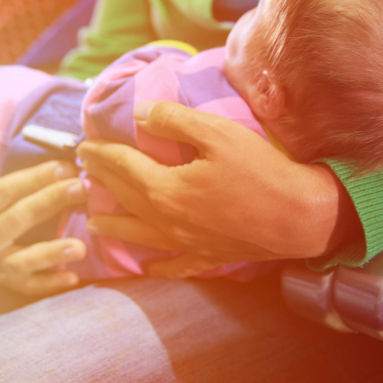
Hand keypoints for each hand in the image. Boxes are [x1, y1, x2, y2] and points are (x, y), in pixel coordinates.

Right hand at [0, 81, 87, 295]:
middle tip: (82, 188)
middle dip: (48, 204)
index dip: (30, 181)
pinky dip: (49, 284)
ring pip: (22, 260)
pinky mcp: (8, 286)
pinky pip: (29, 288)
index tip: (63, 166)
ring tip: (80, 244)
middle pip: (14, 222)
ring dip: (50, 254)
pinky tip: (73, 278)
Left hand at [77, 102, 356, 277]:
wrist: (300, 217)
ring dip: (113, 226)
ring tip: (94, 221)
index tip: (83, 146)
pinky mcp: (207, 257)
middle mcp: (167, 221)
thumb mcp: (217, 132)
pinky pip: (174, 265)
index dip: (101, 155)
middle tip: (82, 172)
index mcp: (165, 189)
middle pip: (125, 199)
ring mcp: (186, 244)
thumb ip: (174, 120)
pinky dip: (156, 266)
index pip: (123, 167)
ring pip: (138, 236)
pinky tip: (147, 267)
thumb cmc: (260, 170)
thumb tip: (139, 115)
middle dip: (101, 183)